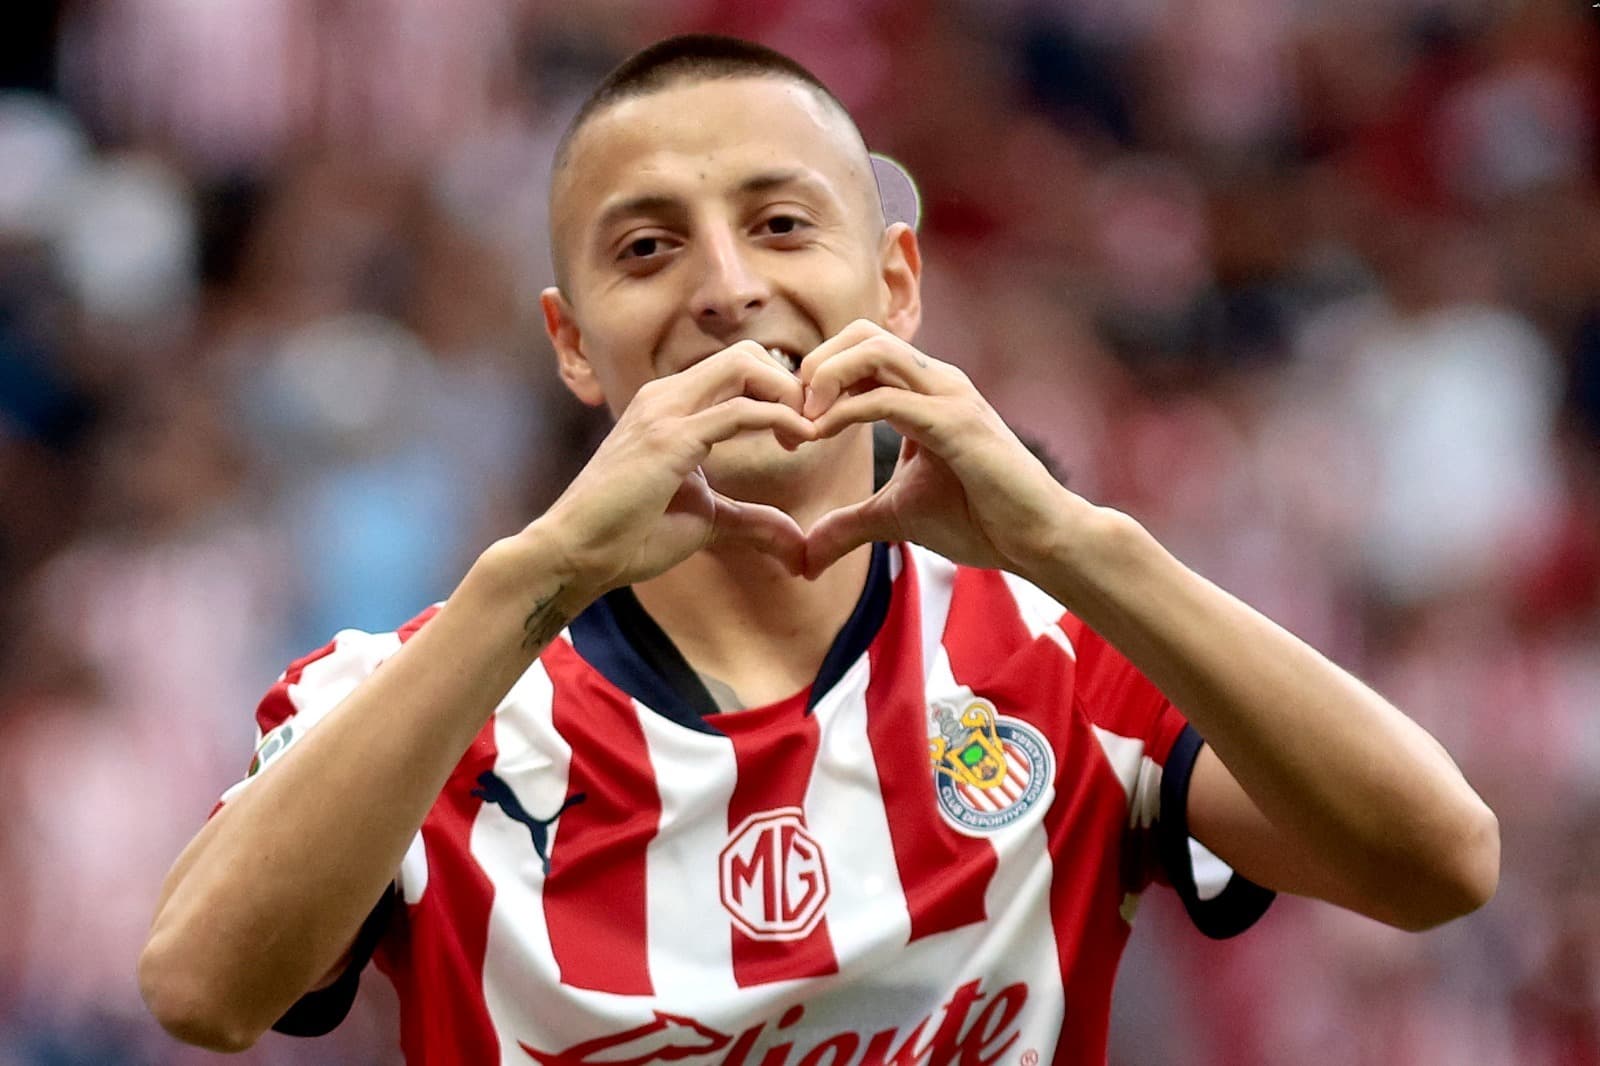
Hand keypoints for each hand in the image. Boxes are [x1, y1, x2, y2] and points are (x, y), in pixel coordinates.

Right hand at [538, 341, 815, 596]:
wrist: (577, 554)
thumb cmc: (630, 535)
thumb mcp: (705, 520)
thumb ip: (751, 520)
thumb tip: (796, 543)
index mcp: (670, 405)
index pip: (737, 367)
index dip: (779, 391)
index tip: (803, 432)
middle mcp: (666, 397)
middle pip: (747, 354)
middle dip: (791, 384)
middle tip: (811, 429)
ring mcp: (665, 412)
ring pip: (745, 365)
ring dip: (790, 394)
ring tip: (808, 434)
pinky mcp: (669, 439)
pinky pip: (738, 410)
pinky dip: (779, 417)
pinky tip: (798, 441)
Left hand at [799, 320, 1074, 579]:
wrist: (1036, 540)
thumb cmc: (979, 520)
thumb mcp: (895, 519)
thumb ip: (848, 526)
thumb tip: (805, 559)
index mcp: (923, 391)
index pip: (860, 350)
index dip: (816, 378)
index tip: (791, 427)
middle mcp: (936, 381)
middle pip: (861, 332)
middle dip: (814, 364)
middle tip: (791, 415)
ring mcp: (948, 396)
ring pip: (873, 349)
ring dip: (825, 377)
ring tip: (804, 422)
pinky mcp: (955, 423)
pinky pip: (887, 398)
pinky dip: (844, 412)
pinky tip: (820, 437)